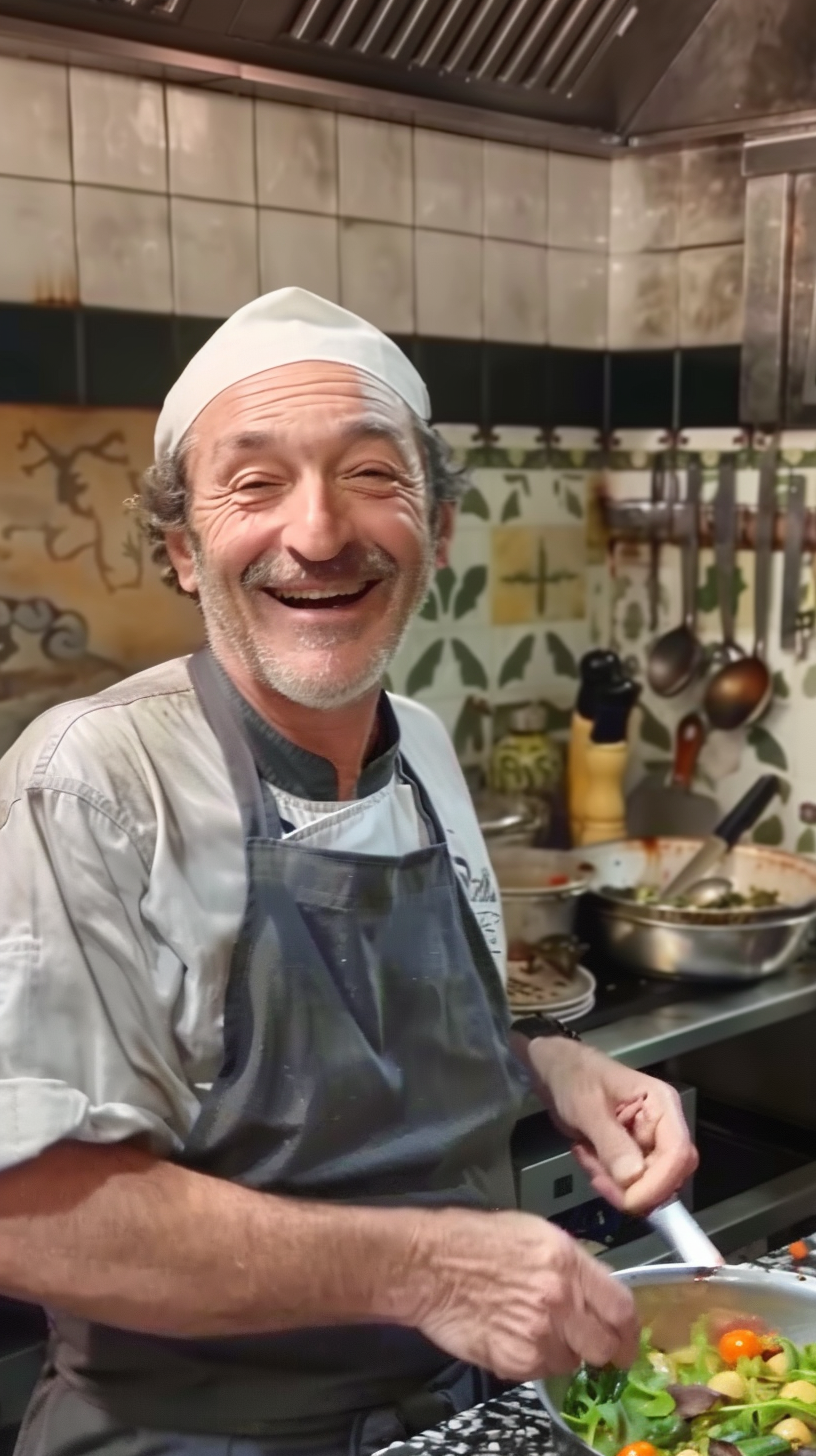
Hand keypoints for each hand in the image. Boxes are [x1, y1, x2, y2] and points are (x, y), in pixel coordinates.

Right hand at [410, 1206, 638, 1381]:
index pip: (621, 1307)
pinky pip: (541, 1371)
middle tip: (586, 1344)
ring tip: (535, 1331)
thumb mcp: (536, 1234)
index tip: (626, 1340)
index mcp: (568, 1262)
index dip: (629, 1331)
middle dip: (601, 1349)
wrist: (428, 1265)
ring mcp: (539, 1334)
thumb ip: (572, 1264)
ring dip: (563, 1353)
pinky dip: (534, 1361)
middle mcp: (560, 1300)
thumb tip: (594, 1291)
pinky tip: (514, 1337)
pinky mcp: (515, 1360)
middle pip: (605, 1345)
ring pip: (573, 1362)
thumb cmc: (475, 1240)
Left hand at [527, 1040, 697, 1215]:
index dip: (658, 1183)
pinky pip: (630, 1184)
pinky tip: (586, 1155)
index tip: (628, 1200)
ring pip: (648, 1185)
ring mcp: (649, 1143)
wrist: (555, 1072)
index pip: (678, 1153)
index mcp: (662, 1104)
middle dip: (634, 1188)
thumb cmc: (573, 1077)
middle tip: (597, 1178)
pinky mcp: (633, 1156)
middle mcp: (663, 1126)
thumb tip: (633, 1178)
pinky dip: (607, 1180)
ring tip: (587, 1156)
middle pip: (670, 1175)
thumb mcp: (587, 1107)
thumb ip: (611, 1142)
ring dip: (615, 1184)